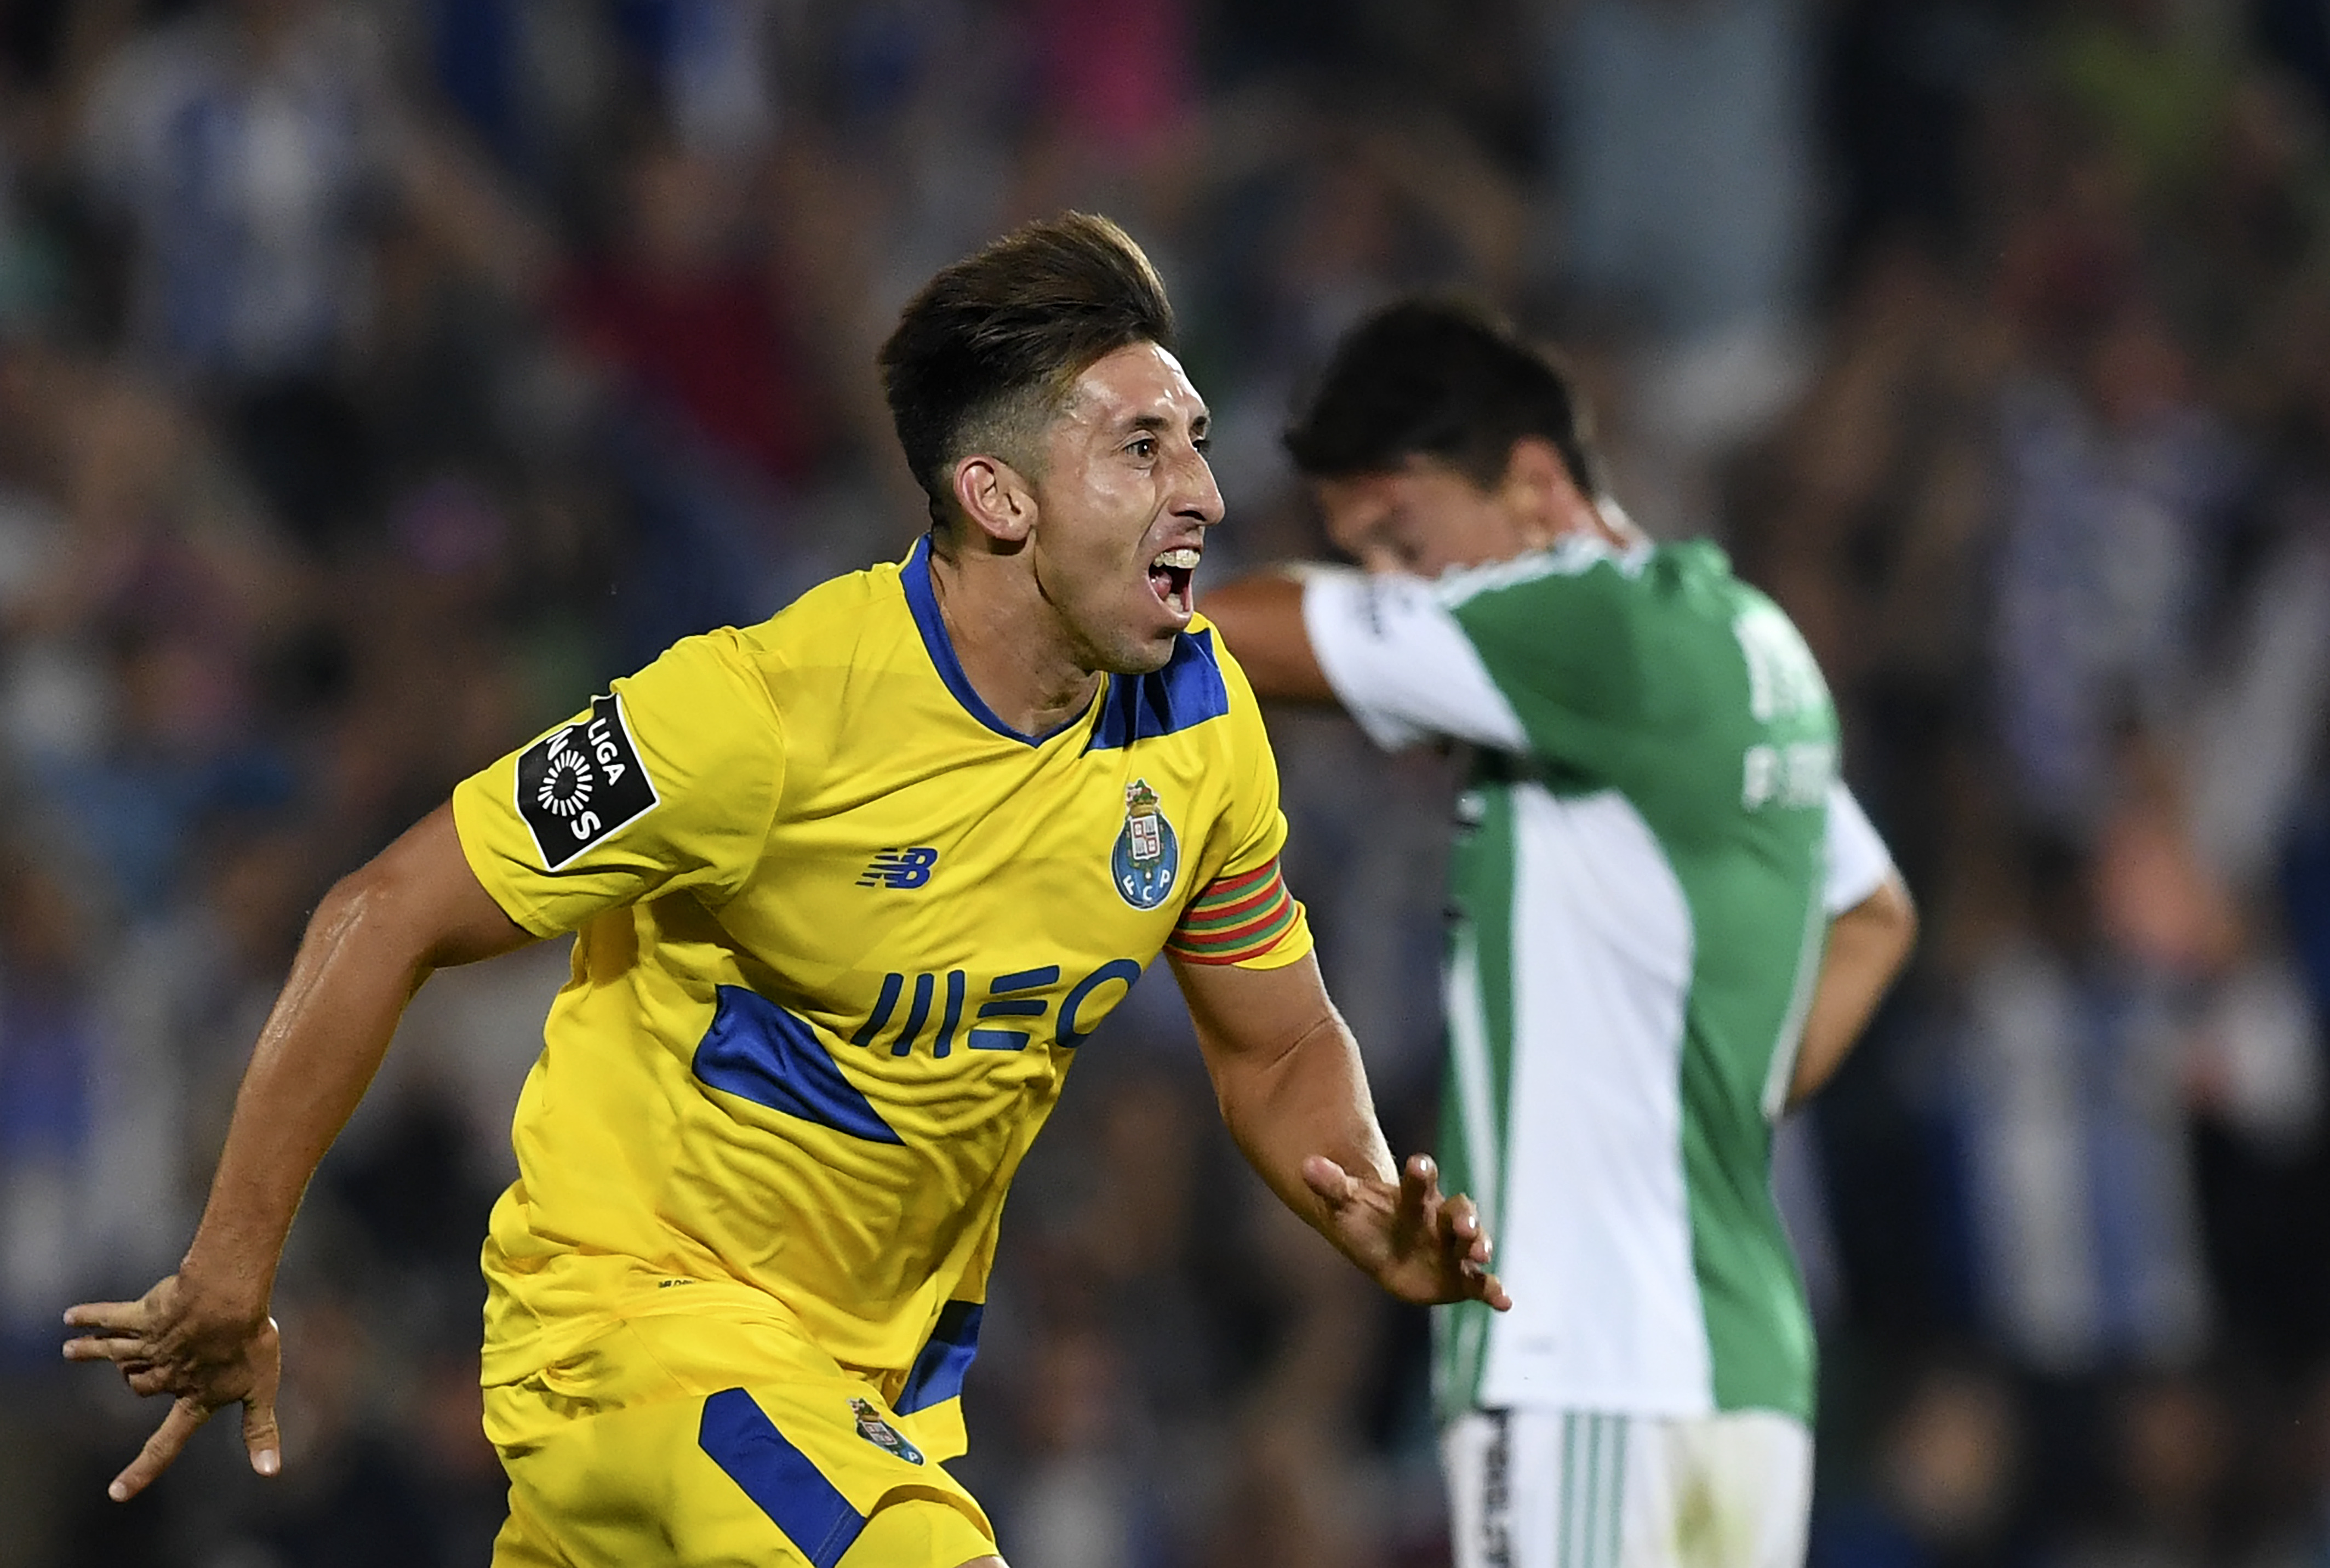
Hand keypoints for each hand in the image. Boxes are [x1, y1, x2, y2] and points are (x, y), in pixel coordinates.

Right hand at [62, 1274, 282, 1500]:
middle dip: (133, 1379)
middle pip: (140, 1385)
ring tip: (69, 1350)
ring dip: (92, 1350)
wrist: (228, 1302)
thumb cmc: (248, 1342)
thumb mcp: (262, 1389)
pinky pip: (111, 1318)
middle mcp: (166, 1376)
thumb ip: (260, 1429)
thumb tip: (270, 1473)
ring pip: (116, 1353)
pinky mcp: (144, 1317)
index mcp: (194, 1397)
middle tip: (130, 1370)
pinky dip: (89, 1317)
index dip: (144, 1470)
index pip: (166, 1444)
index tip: (117, 1494)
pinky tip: (71, 1318)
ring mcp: (151, 1346)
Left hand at [1302, 1151, 1512, 1309]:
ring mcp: (1454, 1248)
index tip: (1419, 1164)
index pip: (1421, 1181)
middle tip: (1464, 1226)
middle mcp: (1441, 1219)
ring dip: (1481, 1246)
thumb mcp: (1346, 1204)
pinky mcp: (1461, 1278)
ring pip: (1474, 1244)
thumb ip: (1332, 1186)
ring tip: (1482, 1253)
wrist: (1383, 1247)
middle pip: (1458, 1212)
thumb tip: (1305, 1165)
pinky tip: (1505, 1302)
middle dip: (1463, 1218)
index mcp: (1415, 1198)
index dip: (1421, 1173)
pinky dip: (1494, 1291)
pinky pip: (1481, 1284)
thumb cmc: (1367, 1220)